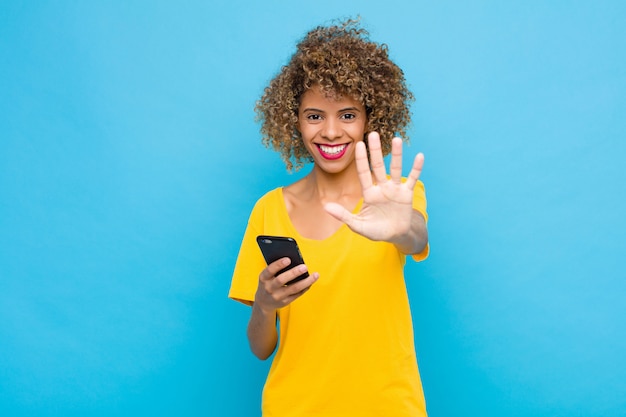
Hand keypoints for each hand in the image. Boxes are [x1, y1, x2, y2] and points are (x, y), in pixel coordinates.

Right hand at [254, 257, 318, 312]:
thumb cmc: (268, 283)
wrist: (263, 302)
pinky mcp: (285, 302)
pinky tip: (311, 282)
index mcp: (263, 278)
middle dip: (294, 273)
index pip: (269, 270)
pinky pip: (297, 294)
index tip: (288, 259)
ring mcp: (277, 296)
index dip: (278, 265)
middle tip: (305, 267)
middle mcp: (269, 288)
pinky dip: (305, 287)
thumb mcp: (267, 276)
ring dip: (306, 281)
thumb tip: (294, 260)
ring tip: (315, 275)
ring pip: (293, 288)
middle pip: (281, 280)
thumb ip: (276, 269)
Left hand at [324, 131, 424, 245]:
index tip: (358, 144)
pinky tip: (420, 156)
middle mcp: (381, 187)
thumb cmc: (376, 230)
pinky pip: (412, 179)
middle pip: (378, 166)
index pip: (363, 173)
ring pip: (396, 169)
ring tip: (396, 139)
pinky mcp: (407, 194)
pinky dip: (416, 168)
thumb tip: (326, 207)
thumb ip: (343, 215)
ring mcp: (395, 189)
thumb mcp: (358, 225)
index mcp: (368, 193)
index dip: (361, 159)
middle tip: (373, 133)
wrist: (396, 235)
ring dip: (397, 155)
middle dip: (375, 151)